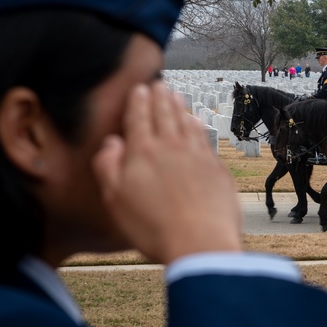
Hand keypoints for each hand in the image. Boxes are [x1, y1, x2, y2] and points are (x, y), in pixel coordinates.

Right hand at [92, 83, 241, 263]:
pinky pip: (205, 139)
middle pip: (165, 115)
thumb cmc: (153, 226)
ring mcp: (198, 156)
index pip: (139, 119)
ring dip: (180, 107)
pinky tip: (197, 123)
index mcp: (142, 152)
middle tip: (159, 84)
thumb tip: (112, 142)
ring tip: (176, 96)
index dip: (138, 102)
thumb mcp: (116, 199)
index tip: (140, 88)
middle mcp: (171, 147)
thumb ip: (108, 166)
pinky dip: (198, 126)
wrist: (200, 242)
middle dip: (160, 97)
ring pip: (187, 123)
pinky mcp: (217, 168)